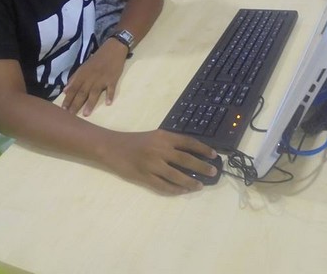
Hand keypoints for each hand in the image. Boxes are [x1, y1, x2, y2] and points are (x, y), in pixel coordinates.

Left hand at [61, 39, 127, 115]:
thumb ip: (74, 78)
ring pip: (94, 92)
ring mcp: (102, 79)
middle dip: (76, 104)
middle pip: (82, 92)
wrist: (112, 49)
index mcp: (83, 74)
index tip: (63, 110)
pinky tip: (108, 103)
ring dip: (90, 103)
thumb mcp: (83, 67)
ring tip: (86, 114)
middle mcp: (91, 78)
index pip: (73, 89)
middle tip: (71, 116)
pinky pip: (111, 88)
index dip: (68, 99)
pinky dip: (109, 95)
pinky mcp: (112, 79)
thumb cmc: (97, 59)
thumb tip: (65, 90)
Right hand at [103, 129, 218, 194]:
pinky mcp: (144, 177)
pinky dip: (175, 190)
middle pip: (186, 159)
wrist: (113, 147)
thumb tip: (192, 153)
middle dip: (202, 166)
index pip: (188, 142)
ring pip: (176, 176)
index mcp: (164, 137)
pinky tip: (183, 191)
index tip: (214, 155)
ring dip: (190, 182)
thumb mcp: (155, 136)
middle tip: (213, 172)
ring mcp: (152, 164)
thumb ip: (170, 143)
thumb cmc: (135, 141)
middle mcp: (159, 150)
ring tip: (200, 186)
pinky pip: (163, 186)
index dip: (203, 149)